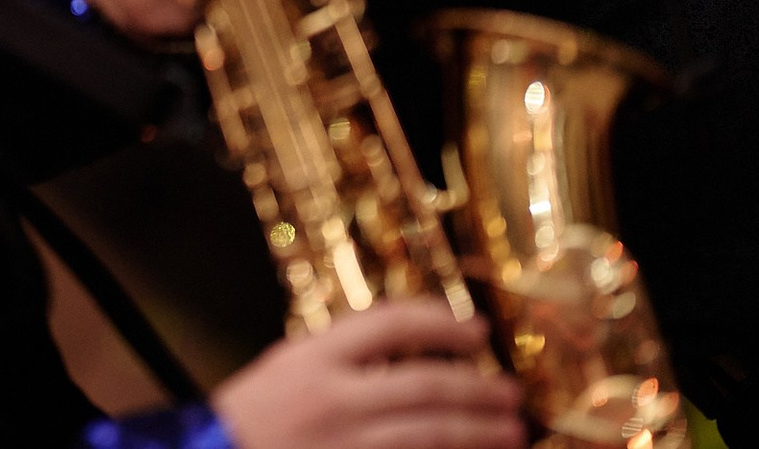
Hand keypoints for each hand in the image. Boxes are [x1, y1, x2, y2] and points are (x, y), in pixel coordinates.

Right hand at [211, 300, 525, 448]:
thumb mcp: (286, 366)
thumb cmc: (248, 417)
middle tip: (510, 392)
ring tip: (510, 430)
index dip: (441, 322)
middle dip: (478, 387)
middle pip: (426, 383)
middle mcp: (334, 398)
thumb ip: (339, 355)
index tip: (475, 329)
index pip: (390, 323)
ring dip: (479, 431)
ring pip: (433, 432)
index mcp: (313, 357)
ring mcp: (347, 442)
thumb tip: (406, 349)